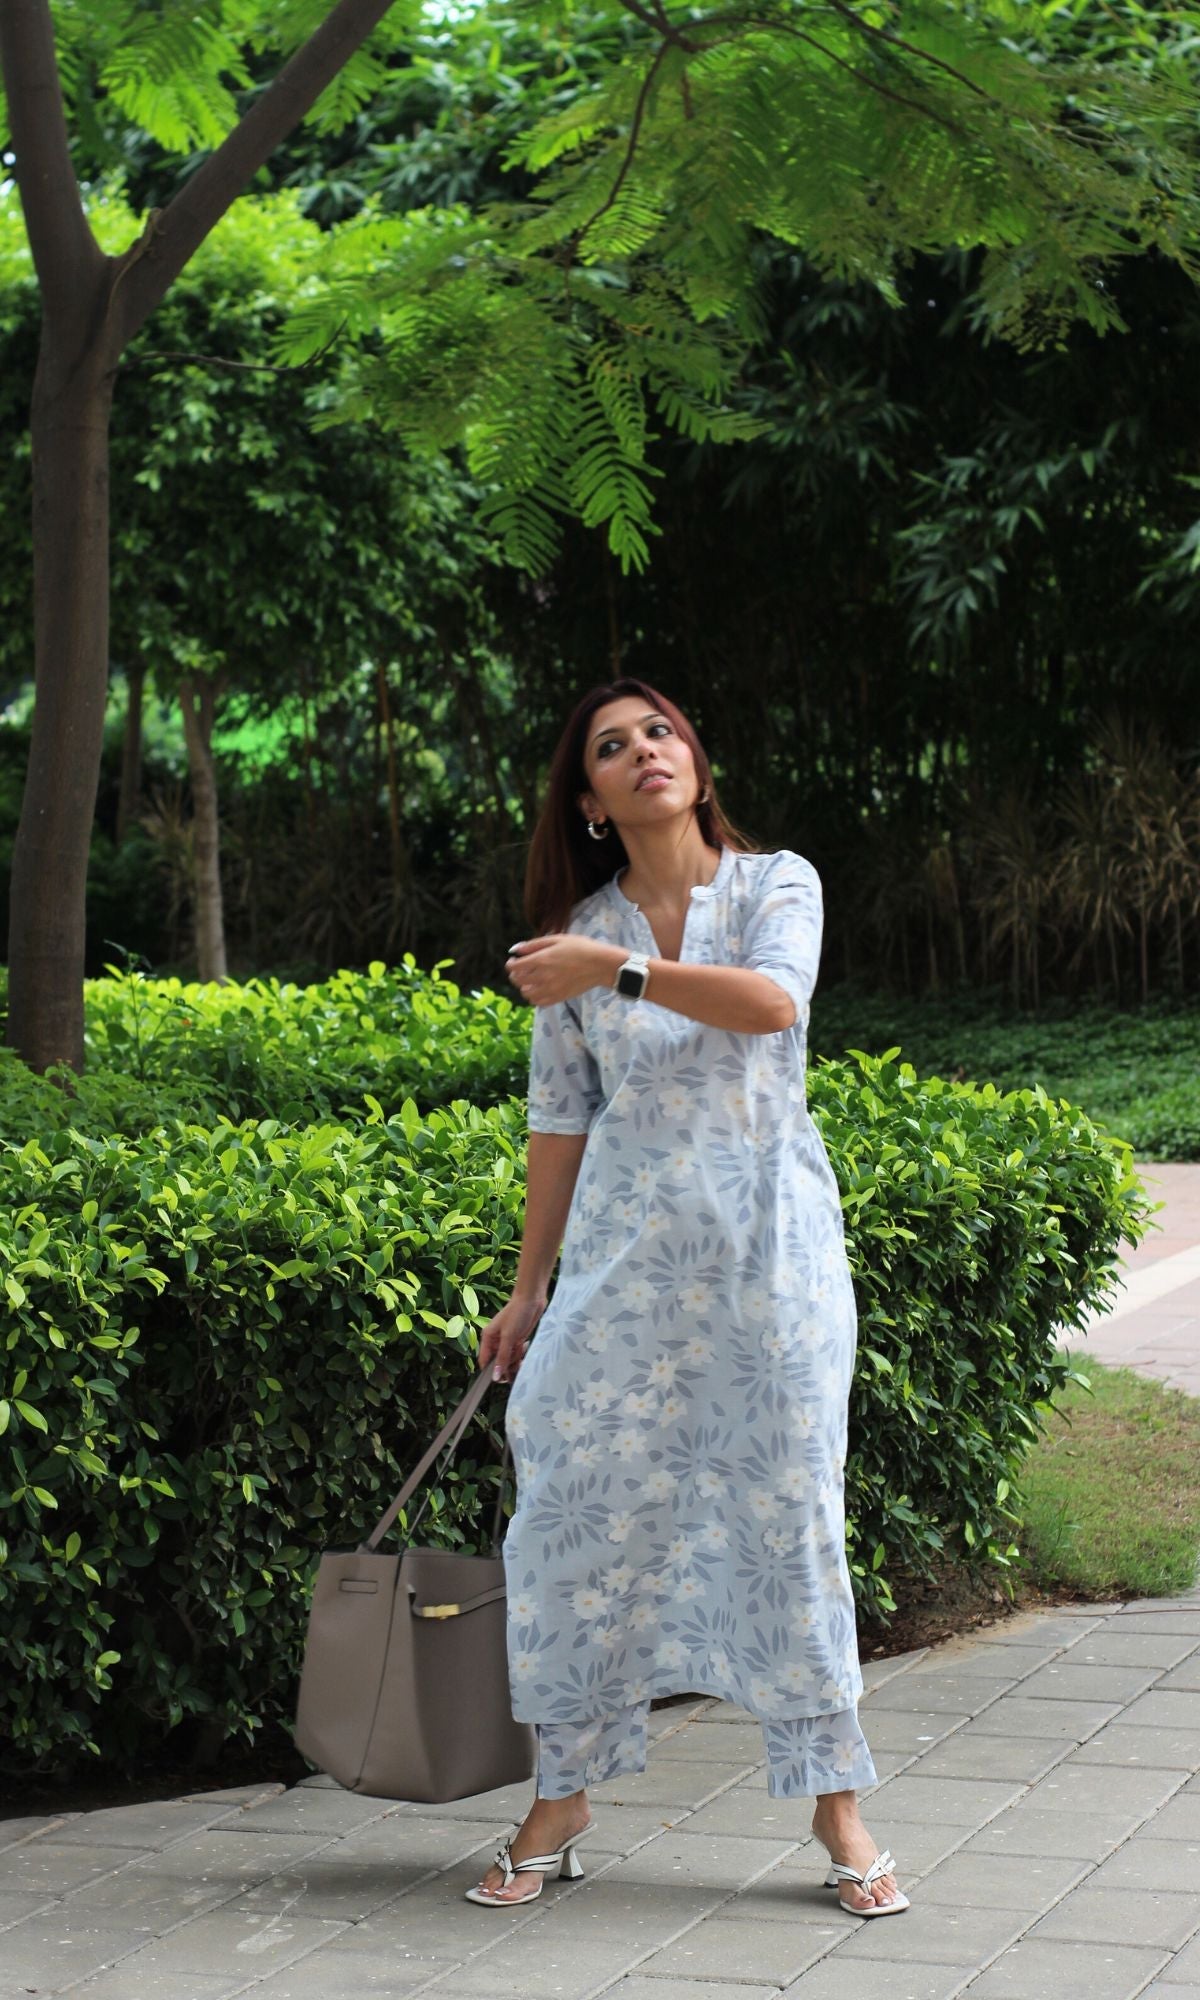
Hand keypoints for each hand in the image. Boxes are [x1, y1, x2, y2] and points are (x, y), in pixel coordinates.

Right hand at [477, 1292, 547, 1382]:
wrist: (532, 1299)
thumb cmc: (517, 1313)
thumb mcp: (508, 1337)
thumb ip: (502, 1357)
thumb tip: (495, 1376)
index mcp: (488, 1338)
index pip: (485, 1361)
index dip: (490, 1371)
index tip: (499, 1380)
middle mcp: (496, 1341)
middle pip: (497, 1362)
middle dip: (505, 1367)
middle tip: (514, 1368)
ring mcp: (507, 1341)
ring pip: (508, 1360)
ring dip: (515, 1362)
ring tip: (522, 1355)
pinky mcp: (517, 1341)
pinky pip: (516, 1355)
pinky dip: (520, 1357)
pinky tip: (525, 1349)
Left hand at [505, 934, 619, 1006]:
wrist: (600, 964)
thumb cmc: (580, 947)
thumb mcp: (556, 939)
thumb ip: (534, 945)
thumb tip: (515, 949)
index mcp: (541, 960)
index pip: (514, 968)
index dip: (510, 964)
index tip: (514, 961)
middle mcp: (542, 976)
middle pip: (517, 981)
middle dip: (515, 975)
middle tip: (521, 970)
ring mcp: (550, 989)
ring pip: (526, 994)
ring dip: (524, 987)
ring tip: (530, 981)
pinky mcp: (558, 998)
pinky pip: (538, 1003)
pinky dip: (534, 997)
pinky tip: (539, 989)